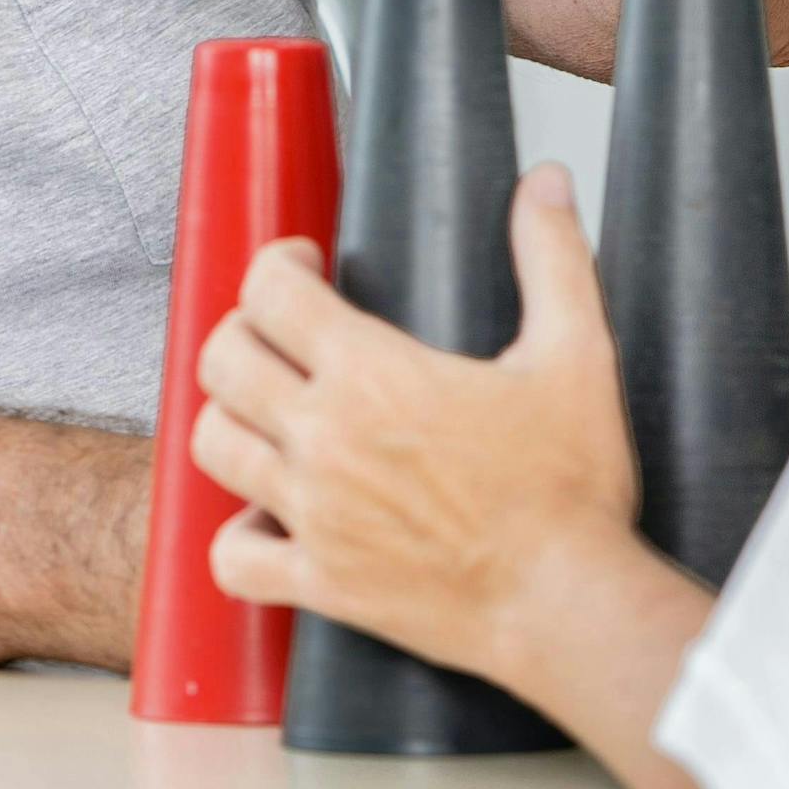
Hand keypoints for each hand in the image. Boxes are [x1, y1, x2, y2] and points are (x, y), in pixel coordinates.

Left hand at [193, 165, 642, 687]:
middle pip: (222, 360)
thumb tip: (545, 186)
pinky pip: (232, 559)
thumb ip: (553, 258)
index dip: (277, 265)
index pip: (270, 292)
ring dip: (230, 418)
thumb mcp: (577, 354)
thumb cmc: (570, 489)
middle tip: (280, 334)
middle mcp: (326, 439)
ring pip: (211, 446)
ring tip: (270, 412)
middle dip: (242, 331)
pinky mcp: (319, 582)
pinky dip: (237, 535)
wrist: (565, 602)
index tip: (303, 268)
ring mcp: (314, 514)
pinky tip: (270, 515)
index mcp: (375, 373)